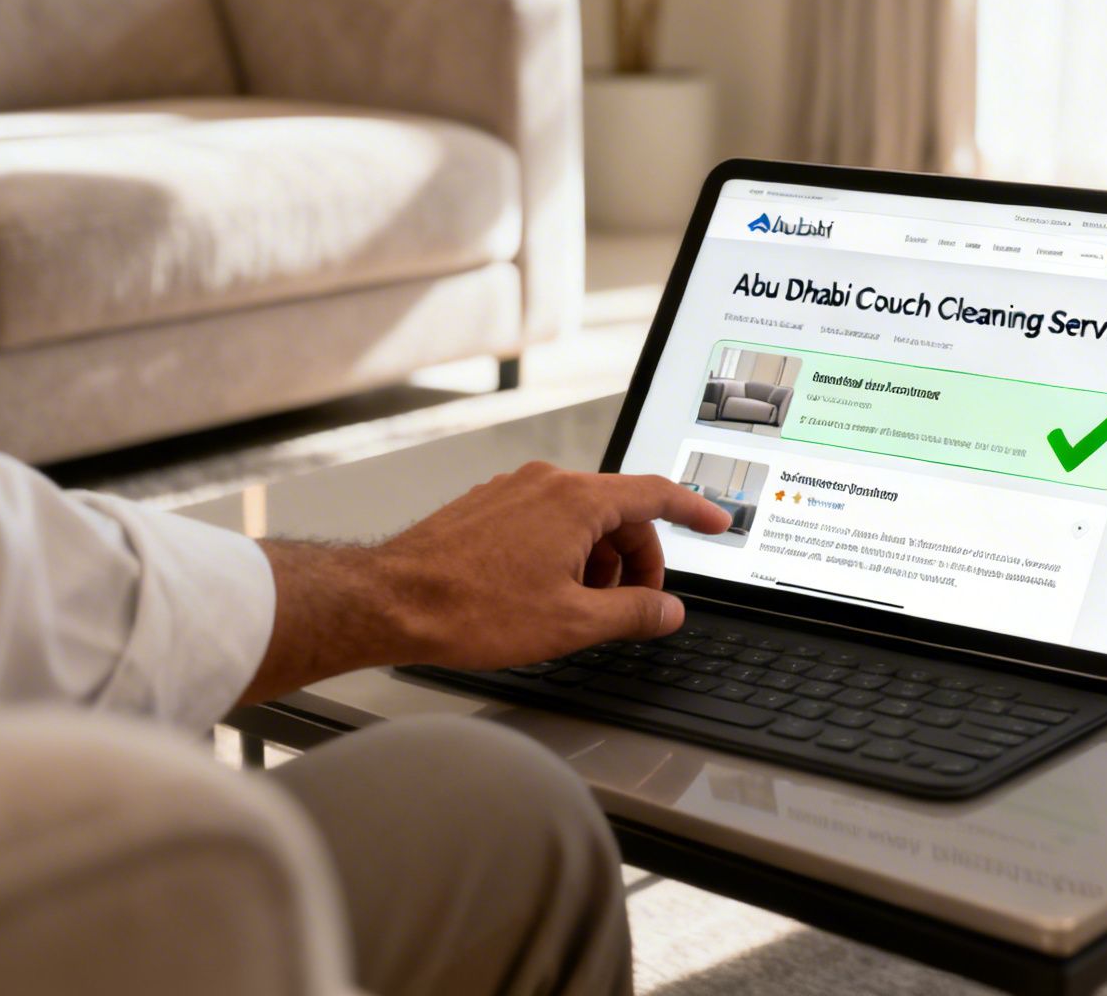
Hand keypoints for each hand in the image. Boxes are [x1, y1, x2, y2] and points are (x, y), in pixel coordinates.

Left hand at [241, 463, 730, 703]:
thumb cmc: (469, 608)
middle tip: (636, 606)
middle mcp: (547, 483)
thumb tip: (669, 611)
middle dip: (638, 559)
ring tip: (580, 609)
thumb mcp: (572, 623)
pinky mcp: (488, 506)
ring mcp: (514, 490)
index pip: (656, 493)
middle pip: (620, 512)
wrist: (390, 602)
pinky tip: (545, 595)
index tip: (717, 522)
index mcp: (577, 501)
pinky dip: (563, 554)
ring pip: (581, 519)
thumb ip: (634, 614)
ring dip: (598, 561)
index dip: (695, 510)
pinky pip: (546, 522)